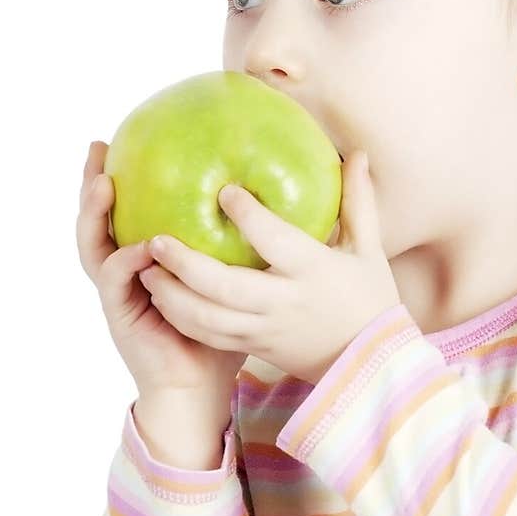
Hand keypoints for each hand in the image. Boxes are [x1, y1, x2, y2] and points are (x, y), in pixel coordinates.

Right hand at [76, 139, 247, 399]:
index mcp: (148, 261)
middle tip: (99, 147)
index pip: (128, 212)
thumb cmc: (222, 335)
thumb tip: (285, 204)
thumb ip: (240, 247)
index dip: (123, 179)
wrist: (200, 387)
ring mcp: (120, 292)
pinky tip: (142, 245)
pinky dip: (126, 260)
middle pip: (100, 220)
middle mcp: (126, 271)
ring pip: (94, 245)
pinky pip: (116, 281)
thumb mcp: (234, 282)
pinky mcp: (120, 314)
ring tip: (103, 183)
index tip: (128, 140)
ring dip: (94, 214)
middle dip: (92, 183)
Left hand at [136, 150, 401, 383]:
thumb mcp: (369, 249)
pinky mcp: (255, 347)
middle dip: (186, 264)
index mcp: (313, 272)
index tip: (224, 191)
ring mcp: (266, 330)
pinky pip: (210, 336)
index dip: (249, 217)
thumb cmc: (369, 299)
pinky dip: (181, 317)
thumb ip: (357, 201)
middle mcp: (285, 303)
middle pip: (225, 287)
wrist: (370, 363)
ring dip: (172, 295)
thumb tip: (353, 152)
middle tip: (156, 238)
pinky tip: (161, 295)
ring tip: (147, 268)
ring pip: (208, 318)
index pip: (276, 242)